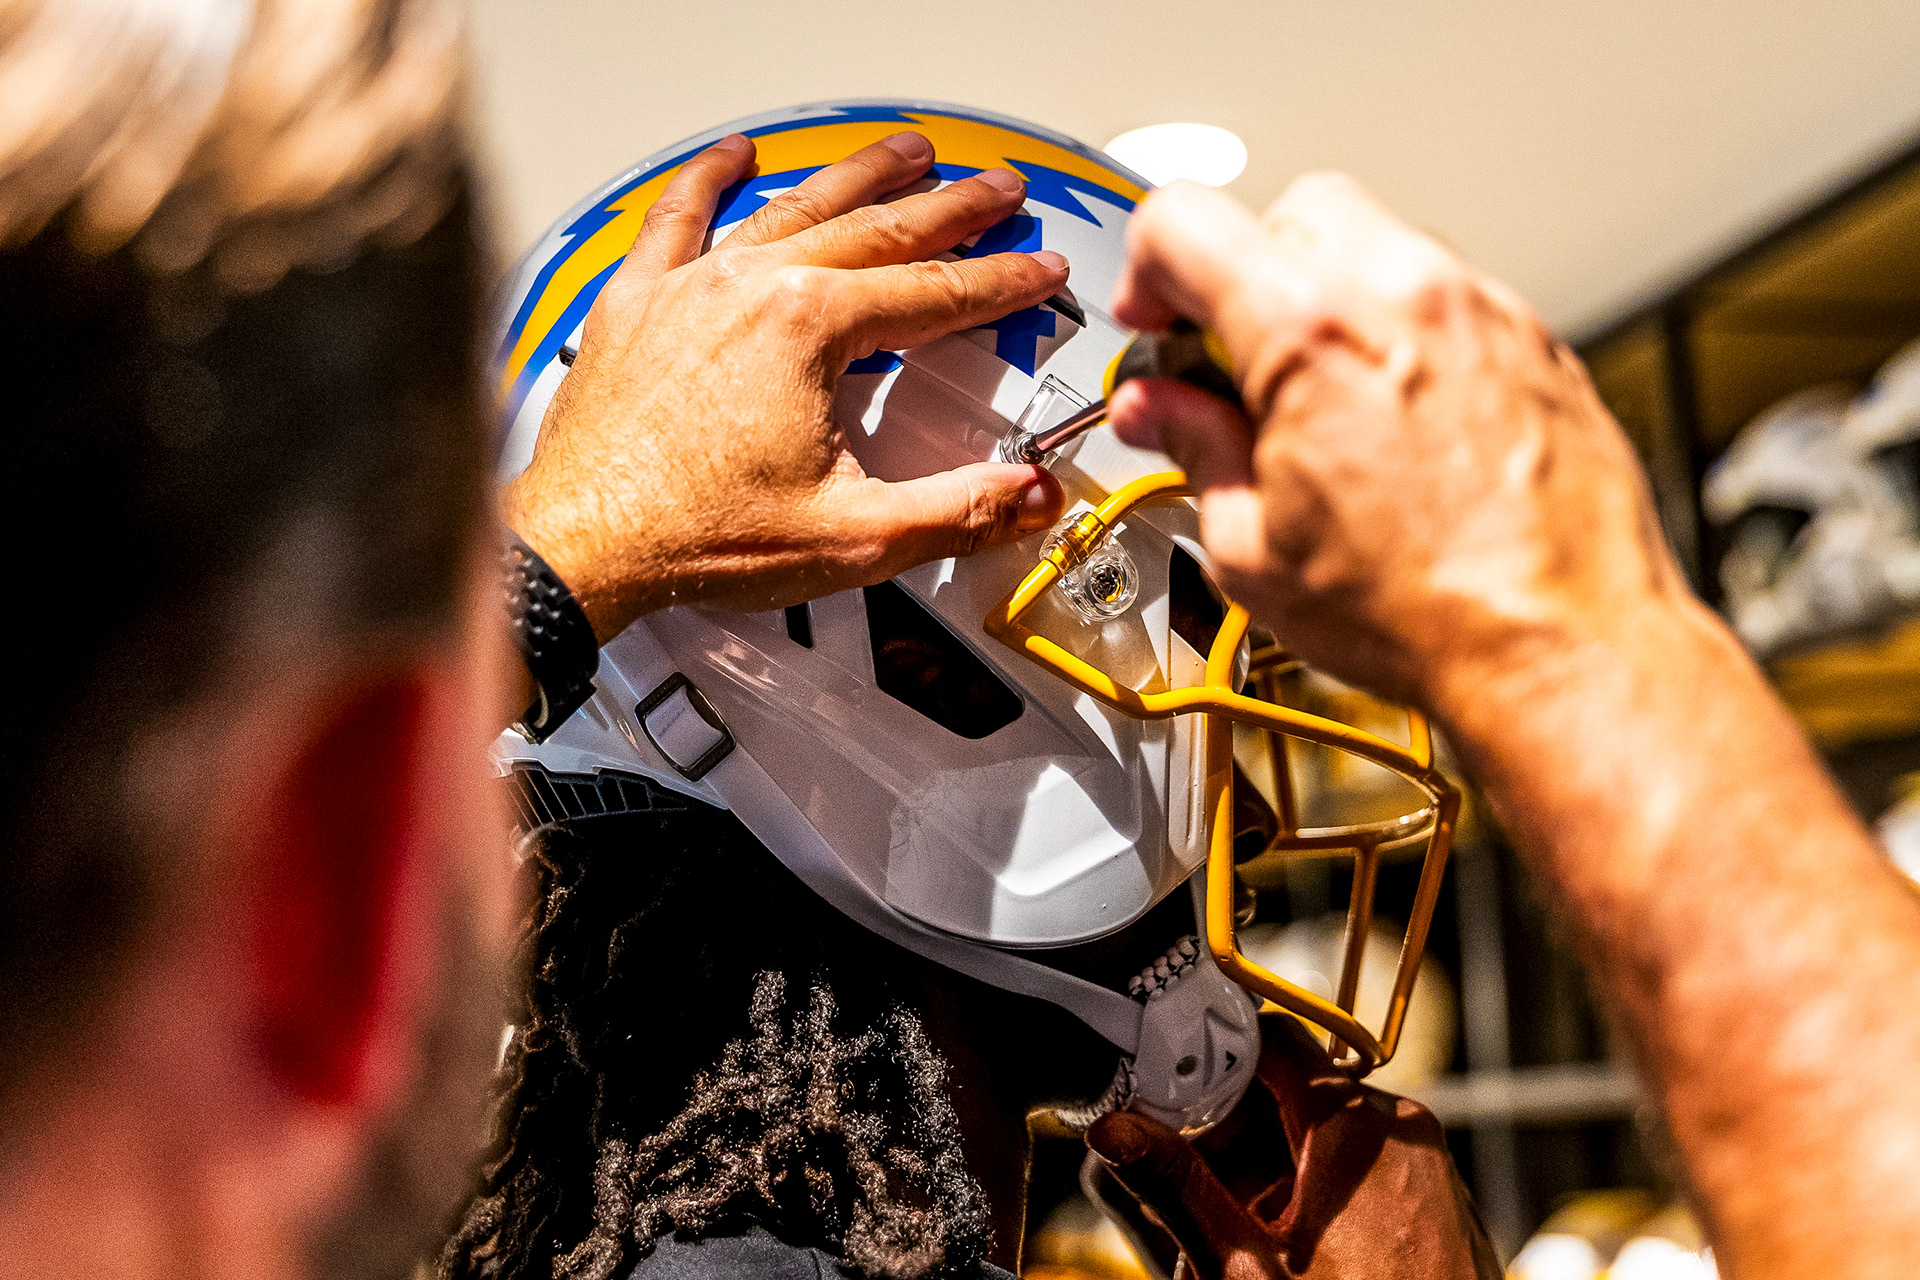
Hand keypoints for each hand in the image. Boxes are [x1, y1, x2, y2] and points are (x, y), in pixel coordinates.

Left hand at [504, 131, 1068, 641]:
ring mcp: (689, 286)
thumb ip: (954, 511)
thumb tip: (1024, 494)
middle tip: (995, 191)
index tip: (1036, 270)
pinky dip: (709, 179)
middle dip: (950, 208)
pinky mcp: (636, 303)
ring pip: (792, 207)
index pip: (934, 294)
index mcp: (809, 327)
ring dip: (858, 177)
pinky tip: (735, 154)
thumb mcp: (853, 535)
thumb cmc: (691, 535)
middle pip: (876, 230)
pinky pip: (676, 218)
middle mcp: (749, 287)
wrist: (582, 545)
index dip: (1000, 282)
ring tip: (905, 154)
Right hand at [1086, 1015, 1499, 1279]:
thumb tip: (1118, 1133)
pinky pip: (1366, 1172)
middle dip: (1233, 1140)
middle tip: (1191, 1194)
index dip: (1209, 1068)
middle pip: (1292, 1096)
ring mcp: (1428, 1168)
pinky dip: (1319, 1196)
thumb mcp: (1247, 1269)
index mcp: (1355, 1126)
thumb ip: (1178, 1189)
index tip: (1170, 1104)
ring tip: (1239, 1238)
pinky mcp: (1438, 1203)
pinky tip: (1289, 1252)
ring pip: (1326, 1138)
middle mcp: (1401, 1133)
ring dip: (1271, 1174)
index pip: (1269, 1042)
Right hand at [1106, 174, 1689, 711]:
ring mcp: (1480, 309)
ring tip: (1309, 400)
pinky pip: (1442, 297)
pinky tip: (1384, 418)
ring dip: (1325, 299)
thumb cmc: (1426, 612)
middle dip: (1242, 274)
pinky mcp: (1533, 341)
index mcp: (1311, 333)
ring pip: (1375, 244)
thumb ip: (1194, 451)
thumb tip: (1162, 414)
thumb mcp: (1254, 547)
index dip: (1146, 271)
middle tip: (1221, 359)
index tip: (1152, 323)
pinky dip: (1397, 332)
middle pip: (1288, 212)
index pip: (1185, 222)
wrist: (1559, 646)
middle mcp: (1403, 293)